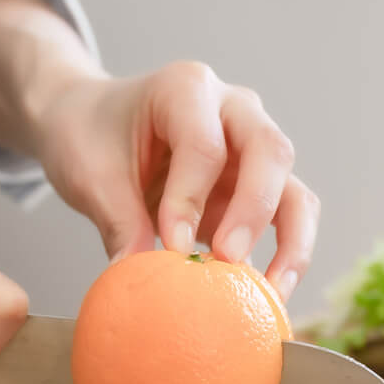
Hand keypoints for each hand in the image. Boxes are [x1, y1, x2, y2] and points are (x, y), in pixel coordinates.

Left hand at [32, 63, 318, 298]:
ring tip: (268, 293)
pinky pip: (290, 217)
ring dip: (291, 243)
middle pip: (270, 152)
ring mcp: (251, 149)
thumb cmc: (89, 135)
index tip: (172, 246)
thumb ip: (119, 223)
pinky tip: (268, 294)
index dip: (190, 199)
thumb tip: (139, 279)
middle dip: (253, 212)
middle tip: (227, 260)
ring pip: (294, 189)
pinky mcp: (256, 187)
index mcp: (185, 89)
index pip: (203, 144)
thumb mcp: (90, 174)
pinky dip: (288, 255)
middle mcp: (232, 111)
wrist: (90, 124)